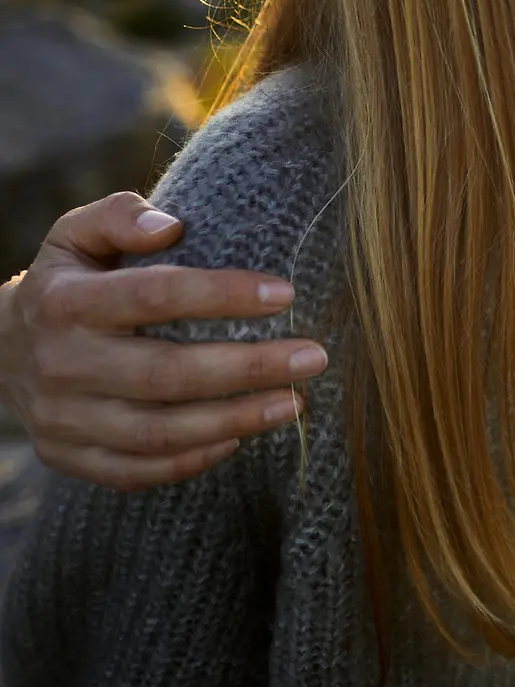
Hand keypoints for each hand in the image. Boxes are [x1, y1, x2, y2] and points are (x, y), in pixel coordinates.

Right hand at [0, 191, 327, 490]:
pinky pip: (138, 470)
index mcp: (66, 303)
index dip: (223, 295)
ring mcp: (62, 419)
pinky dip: (194, 459)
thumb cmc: (69, 279)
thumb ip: (119, 216)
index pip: (155, 296)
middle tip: (313, 358)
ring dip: (236, 420)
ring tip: (295, 403)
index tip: (286, 295)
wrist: (1, 347)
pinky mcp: (68, 456)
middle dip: (249, 367)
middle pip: (166, 373)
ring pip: (159, 432)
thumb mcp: (77, 233)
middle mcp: (61, 364)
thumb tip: (170, 226)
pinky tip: (243, 435)